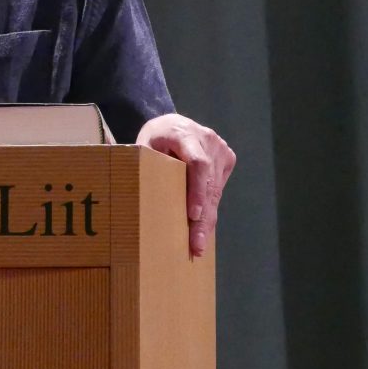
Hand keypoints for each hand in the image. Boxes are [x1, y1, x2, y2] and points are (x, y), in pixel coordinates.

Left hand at [135, 113, 234, 256]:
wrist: (171, 123)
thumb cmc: (154, 138)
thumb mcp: (144, 146)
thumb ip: (146, 165)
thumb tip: (140, 197)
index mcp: (185, 134)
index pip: (198, 164)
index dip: (197, 191)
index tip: (193, 215)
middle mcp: (208, 140)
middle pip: (208, 183)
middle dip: (203, 217)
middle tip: (196, 244)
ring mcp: (220, 149)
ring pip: (215, 190)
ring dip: (208, 219)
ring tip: (198, 244)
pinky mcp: (227, 159)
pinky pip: (218, 188)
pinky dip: (210, 209)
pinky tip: (204, 229)